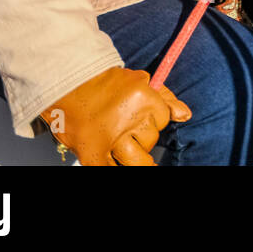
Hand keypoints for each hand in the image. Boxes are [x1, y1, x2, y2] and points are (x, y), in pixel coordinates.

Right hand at [41, 67, 190, 165]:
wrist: (66, 83)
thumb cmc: (104, 83)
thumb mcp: (139, 81)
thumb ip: (164, 98)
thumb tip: (185, 115)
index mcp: (143, 99)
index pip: (163, 119)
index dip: (154, 118)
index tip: (141, 114)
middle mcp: (129, 119)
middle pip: (151, 140)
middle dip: (144, 136)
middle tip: (129, 129)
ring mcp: (111, 138)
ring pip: (138, 161)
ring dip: (134, 157)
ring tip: (126, 148)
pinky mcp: (92, 152)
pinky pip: (109, 169)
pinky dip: (113, 167)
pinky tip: (115, 162)